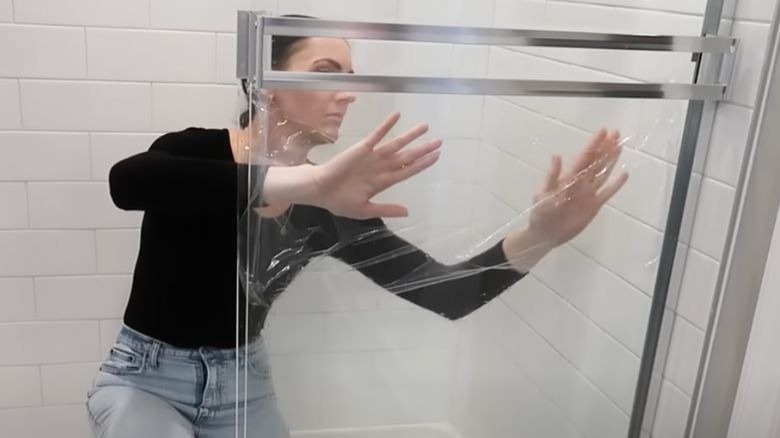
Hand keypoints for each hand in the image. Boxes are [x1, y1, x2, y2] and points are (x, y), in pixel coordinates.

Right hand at [305, 112, 441, 218]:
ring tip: (425, 127)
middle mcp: (382, 167)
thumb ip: (386, 208)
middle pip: (407, 156)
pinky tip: (397, 116)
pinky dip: (387, 125)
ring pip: (396, 144)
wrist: (320, 190)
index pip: (408, 171)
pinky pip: (377, 134)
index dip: (423, 164)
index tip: (436, 157)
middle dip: (423, 149)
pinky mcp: (362, 148)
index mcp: (383, 182)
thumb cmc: (339, 201)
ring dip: (410, 136)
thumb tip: (407, 212)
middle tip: (439, 142)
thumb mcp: (364, 210)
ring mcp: (373, 156)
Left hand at [528, 127, 628, 244]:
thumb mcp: (543, 192)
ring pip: (603, 173)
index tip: (604, 131)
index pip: (584, 157)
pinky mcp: (594, 205)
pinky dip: (616, 184)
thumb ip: (551, 175)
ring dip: (611, 160)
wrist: (546, 233)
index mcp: (568, 176)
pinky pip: (608, 192)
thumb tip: (556, 155)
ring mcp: (589, 193)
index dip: (594, 144)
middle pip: (596, 161)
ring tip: (620, 146)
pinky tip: (624, 174)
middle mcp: (581, 182)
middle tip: (616, 133)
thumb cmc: (541, 211)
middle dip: (605, 147)